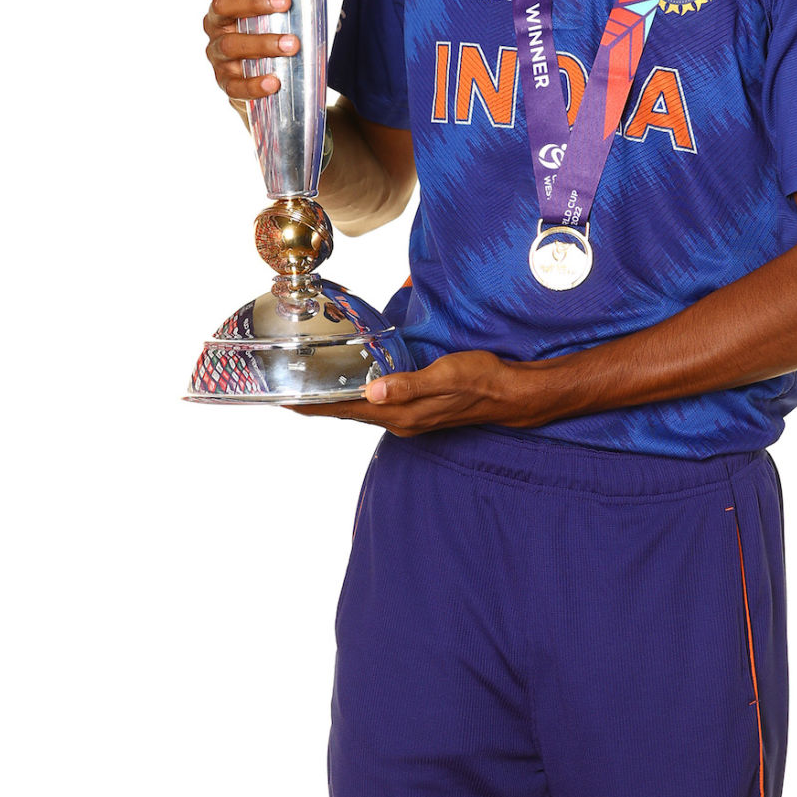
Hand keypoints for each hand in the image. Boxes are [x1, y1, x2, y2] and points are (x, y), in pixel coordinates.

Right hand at [203, 0, 324, 104]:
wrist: (266, 81)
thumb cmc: (273, 31)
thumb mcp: (286, 4)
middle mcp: (217, 20)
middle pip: (223, 3)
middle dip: (253, 1)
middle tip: (284, 1)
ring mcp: (218, 52)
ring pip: (231, 44)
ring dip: (261, 43)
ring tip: (291, 44)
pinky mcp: (225, 82)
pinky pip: (234, 84)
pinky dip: (254, 84)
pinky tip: (274, 82)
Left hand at [290, 350, 549, 433]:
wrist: (511, 395)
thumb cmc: (482, 380)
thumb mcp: (446, 375)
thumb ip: (409, 384)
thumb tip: (373, 391)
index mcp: (402, 414)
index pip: (348, 410)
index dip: (316, 405)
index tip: (285, 400)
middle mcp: (401, 420)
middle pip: (348, 413)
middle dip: (318, 404)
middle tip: (286, 392)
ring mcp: (409, 418)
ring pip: (361, 410)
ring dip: (335, 403)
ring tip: (311, 392)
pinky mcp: (417, 410)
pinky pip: (377, 406)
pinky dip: (357, 399)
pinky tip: (353, 388)